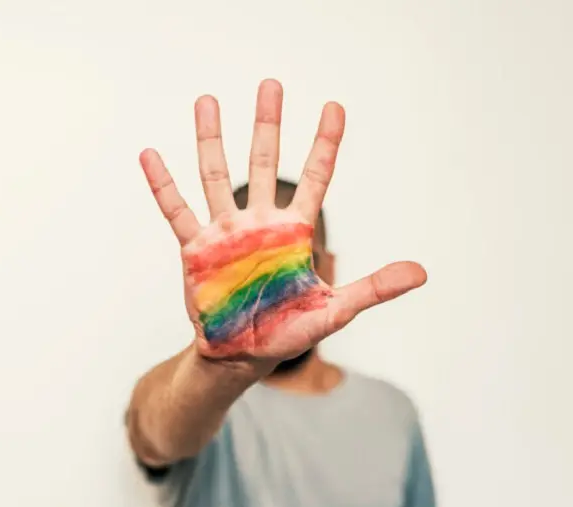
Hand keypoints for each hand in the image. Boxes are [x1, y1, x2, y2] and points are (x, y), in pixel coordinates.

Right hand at [139, 79, 426, 362]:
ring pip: (216, 176)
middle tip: (271, 85)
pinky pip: (176, 211)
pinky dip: (163, 185)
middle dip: (268, 125)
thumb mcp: (336, 309)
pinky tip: (151, 154)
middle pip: (265, 163)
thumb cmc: (288, 330)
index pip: (316, 177)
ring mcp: (225, 233)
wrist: (242, 355)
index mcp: (294, 232)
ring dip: (212, 139)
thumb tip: (421, 273)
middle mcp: (260, 223)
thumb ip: (375, 288)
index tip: (335, 107)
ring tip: (207, 100)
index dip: (325, 143)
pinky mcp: (195, 249)